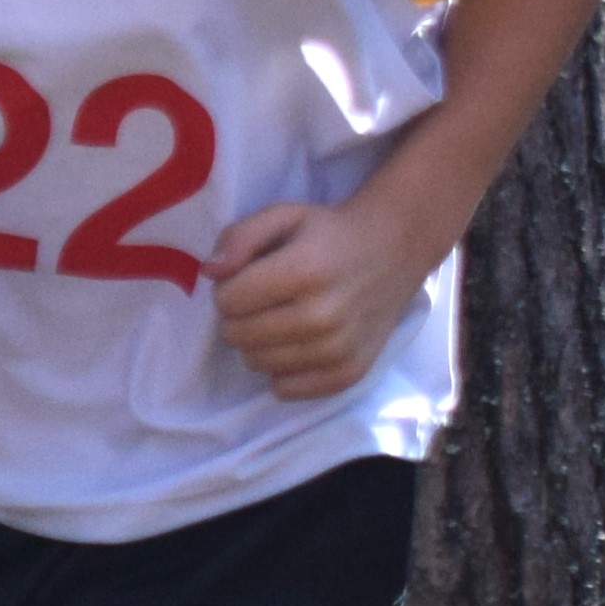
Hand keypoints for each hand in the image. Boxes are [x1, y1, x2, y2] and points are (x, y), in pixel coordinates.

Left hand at [204, 194, 425, 402]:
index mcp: (304, 271)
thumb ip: (239, 237)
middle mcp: (322, 315)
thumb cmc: (329, 234)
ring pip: (256, 363)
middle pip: (237, 335)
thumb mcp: (282, 216)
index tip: (250, 277)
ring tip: (283, 318)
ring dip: (259, 343)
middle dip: (240, 316)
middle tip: (266, 299)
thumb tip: (210, 272)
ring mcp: (338, 349)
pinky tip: (298, 343)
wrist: (394, 250)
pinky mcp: (348, 373)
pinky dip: (283, 369)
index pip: (227, 301)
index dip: (229, 288)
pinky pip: (285, 389)